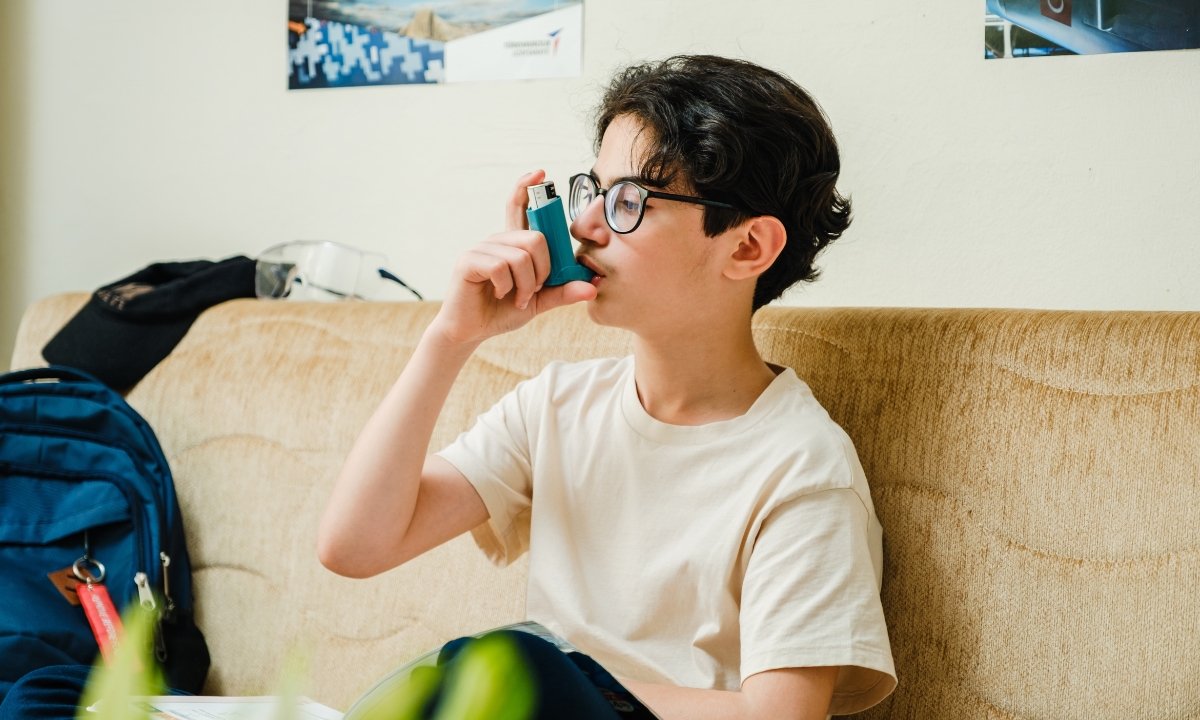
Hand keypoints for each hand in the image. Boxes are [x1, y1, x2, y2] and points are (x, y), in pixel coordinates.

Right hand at [430, 170, 596, 346]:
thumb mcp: (539, 302)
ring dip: (524, 284)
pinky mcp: (468, 261)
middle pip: (535, 238)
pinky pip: (500, 267)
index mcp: (513, 244)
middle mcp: (498, 240)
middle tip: (532, 289)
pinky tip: (500, 295)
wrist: (472, 331)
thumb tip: (593, 287)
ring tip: (515, 298)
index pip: (519, 206)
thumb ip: (563, 291)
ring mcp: (482, 248)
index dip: (526, 187)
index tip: (541, 173)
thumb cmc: (502, 311)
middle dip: (542, 270)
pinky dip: (507, 287)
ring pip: (521, 256)